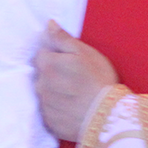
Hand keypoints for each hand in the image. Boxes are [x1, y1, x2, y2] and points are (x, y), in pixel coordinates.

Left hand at [33, 21, 118, 140]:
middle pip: (41, 73)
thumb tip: (48, 25)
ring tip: (74, 93)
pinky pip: (48, 110)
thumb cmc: (99, 80)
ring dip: (53, 90)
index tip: (69, 61)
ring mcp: (44, 105)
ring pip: (44, 92)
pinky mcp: (49, 122)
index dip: (55, 55)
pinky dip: (56, 107)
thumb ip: (62, 38)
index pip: (41, 53)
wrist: (107, 117)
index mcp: (48, 65)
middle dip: (52, 72)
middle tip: (73, 77)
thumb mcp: (84, 53)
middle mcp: (40, 85)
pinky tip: (72, 106)